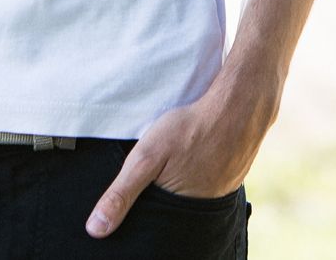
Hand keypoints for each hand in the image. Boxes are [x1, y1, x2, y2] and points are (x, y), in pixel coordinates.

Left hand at [84, 80, 272, 238]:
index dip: (143, 211)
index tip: (138, 196)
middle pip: (173, 210)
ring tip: (178, 163)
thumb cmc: (191, 128)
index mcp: (179, 211)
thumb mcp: (146, 157)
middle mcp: (203, 210)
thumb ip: (121, 193)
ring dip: (183, 184)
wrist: (240, 105)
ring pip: (192, 196)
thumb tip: (96, 230)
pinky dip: (201, 172)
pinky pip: (211, 182)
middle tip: (160, 171)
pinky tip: (197, 156)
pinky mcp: (234, 177)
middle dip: (162, 197)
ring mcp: (222, 193)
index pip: (154, 224)